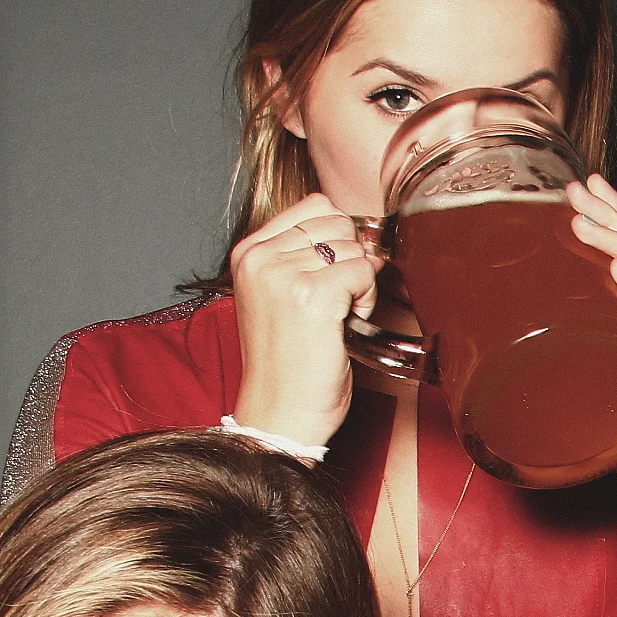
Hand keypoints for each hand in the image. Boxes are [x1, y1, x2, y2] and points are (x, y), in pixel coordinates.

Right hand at [229, 194, 381, 449]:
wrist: (280, 411)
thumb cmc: (289, 361)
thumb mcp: (285, 297)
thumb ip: (311, 257)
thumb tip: (368, 234)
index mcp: (248, 251)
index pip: (315, 206)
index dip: (341, 237)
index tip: (335, 274)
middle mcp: (259, 256)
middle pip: (338, 222)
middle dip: (352, 258)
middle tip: (339, 300)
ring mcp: (282, 273)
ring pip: (354, 248)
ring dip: (360, 282)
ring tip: (339, 316)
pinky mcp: (311, 295)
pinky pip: (364, 271)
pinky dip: (367, 298)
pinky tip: (348, 323)